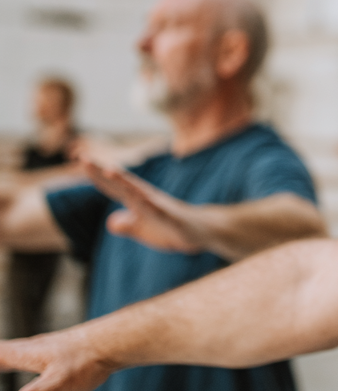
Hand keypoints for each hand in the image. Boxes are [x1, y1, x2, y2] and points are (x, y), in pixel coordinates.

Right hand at [0, 327, 117, 390]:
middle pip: (3, 352)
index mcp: (26, 354)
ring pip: (18, 353)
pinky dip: (22, 363)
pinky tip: (32, 368)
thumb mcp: (62, 380)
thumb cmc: (90, 357)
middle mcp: (33, 349)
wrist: (117, 342)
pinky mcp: (62, 355)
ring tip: (2, 365)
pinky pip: (34, 358)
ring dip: (4, 360)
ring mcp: (48, 350)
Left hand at [84, 161, 209, 253]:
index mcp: (138, 201)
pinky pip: (161, 211)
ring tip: (109, 171)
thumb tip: (111, 221)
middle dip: (103, 172)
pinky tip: (142, 200)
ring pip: (140, 192)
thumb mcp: (144, 231)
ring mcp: (161, 207)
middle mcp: (148, 199)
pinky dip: (151, 204)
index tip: (81, 160)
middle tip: (83, 158)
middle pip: (122, 183)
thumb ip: (127, 225)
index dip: (96, 175)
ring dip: (125, 182)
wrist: (202, 231)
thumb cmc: (173, 228)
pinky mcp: (173, 218)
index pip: (113, 187)